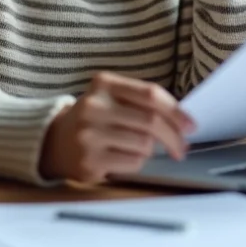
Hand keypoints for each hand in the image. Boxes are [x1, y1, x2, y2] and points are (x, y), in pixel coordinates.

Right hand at [39, 71, 195, 184]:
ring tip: (138, 148)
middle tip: (182, 147)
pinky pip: (132, 163)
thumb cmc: (95, 118)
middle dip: (174, 137)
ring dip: (150, 150)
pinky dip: (137, 163)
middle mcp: (94, 106)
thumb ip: (143, 102)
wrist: (54, 141)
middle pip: (151, 121)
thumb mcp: (112, 98)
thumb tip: (183, 122)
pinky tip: (123, 158)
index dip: (176, 110)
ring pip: (144, 144)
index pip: (150, 94)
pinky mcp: (88, 161)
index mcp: (104, 83)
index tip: (191, 125)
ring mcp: (89, 134)